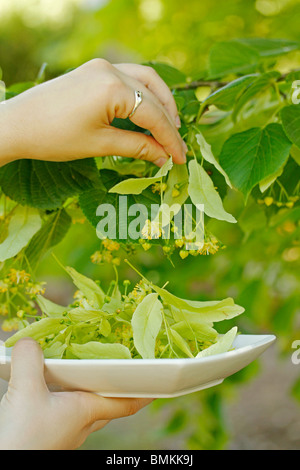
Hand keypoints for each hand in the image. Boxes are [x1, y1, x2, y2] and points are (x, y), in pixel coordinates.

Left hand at [0, 59, 186, 166]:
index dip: (171, 139)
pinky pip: (129, 78)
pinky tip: (147, 112)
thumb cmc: (55, 138)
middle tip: (178, 146)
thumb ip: (138, 147)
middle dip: (168, 122)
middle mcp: (111, 69)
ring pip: (145, 79)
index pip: (154, 115)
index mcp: (113, 87)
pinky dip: (143, 94)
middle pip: (154, 95)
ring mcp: (101, 66)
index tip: (182, 158)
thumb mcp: (100, 144)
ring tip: (169, 127)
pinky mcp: (93, 70)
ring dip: (160, 103)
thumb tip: (165, 157)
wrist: (17, 125)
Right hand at [0, 338, 152, 449]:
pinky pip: (61, 409)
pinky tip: (46, 384)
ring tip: (81, 367)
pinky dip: (61, 394)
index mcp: (87, 412)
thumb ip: (30, 360)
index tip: (163, 382)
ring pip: (85, 405)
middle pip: (108, 402)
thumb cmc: (22, 440)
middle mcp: (80, 424)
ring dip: (86, 387)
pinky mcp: (47, 433)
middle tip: (121, 365)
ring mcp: (64, 431)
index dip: (146, 392)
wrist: (3, 464)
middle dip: (116, 385)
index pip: (127, 402)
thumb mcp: (26, 391)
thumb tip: (30, 342)